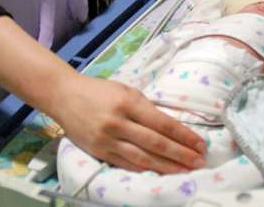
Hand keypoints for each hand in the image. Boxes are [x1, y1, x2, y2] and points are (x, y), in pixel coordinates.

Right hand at [49, 73, 205, 173]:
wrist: (64, 96)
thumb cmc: (99, 90)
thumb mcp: (125, 90)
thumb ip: (146, 107)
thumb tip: (171, 126)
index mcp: (128, 102)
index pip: (162, 123)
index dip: (183, 135)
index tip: (200, 144)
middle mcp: (118, 122)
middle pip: (156, 143)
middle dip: (180, 154)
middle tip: (199, 162)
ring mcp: (108, 139)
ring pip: (143, 158)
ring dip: (167, 166)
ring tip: (185, 172)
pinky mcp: (99, 152)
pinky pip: (126, 164)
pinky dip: (146, 170)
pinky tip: (160, 173)